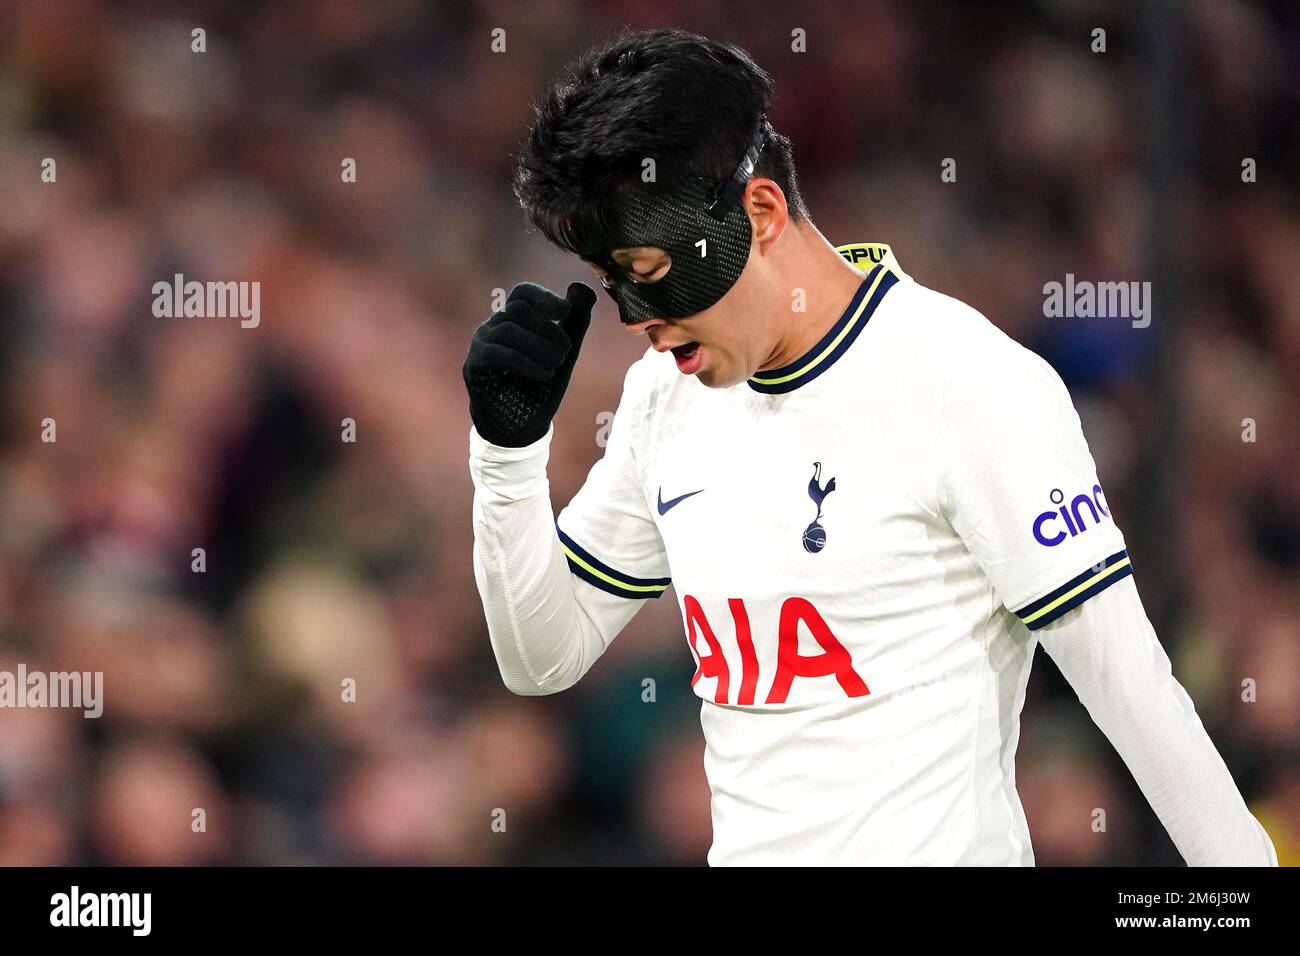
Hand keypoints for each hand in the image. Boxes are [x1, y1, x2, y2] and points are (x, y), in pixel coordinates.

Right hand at [462, 281, 597, 446]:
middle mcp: (494, 325)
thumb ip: (577, 320)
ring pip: (509, 329)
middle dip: (547, 329)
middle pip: (518, 308)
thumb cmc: (542, 384)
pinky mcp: (475, 365)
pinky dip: (526, 362)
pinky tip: (543, 374)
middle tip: (564, 353)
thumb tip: (580, 286)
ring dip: (539, 347)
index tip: (564, 312)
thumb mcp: (566, 352)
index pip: (523, 293)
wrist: (524, 424)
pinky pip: (498, 353)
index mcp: (515, 319)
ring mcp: (481, 343)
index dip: (544, 297)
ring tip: (555, 366)